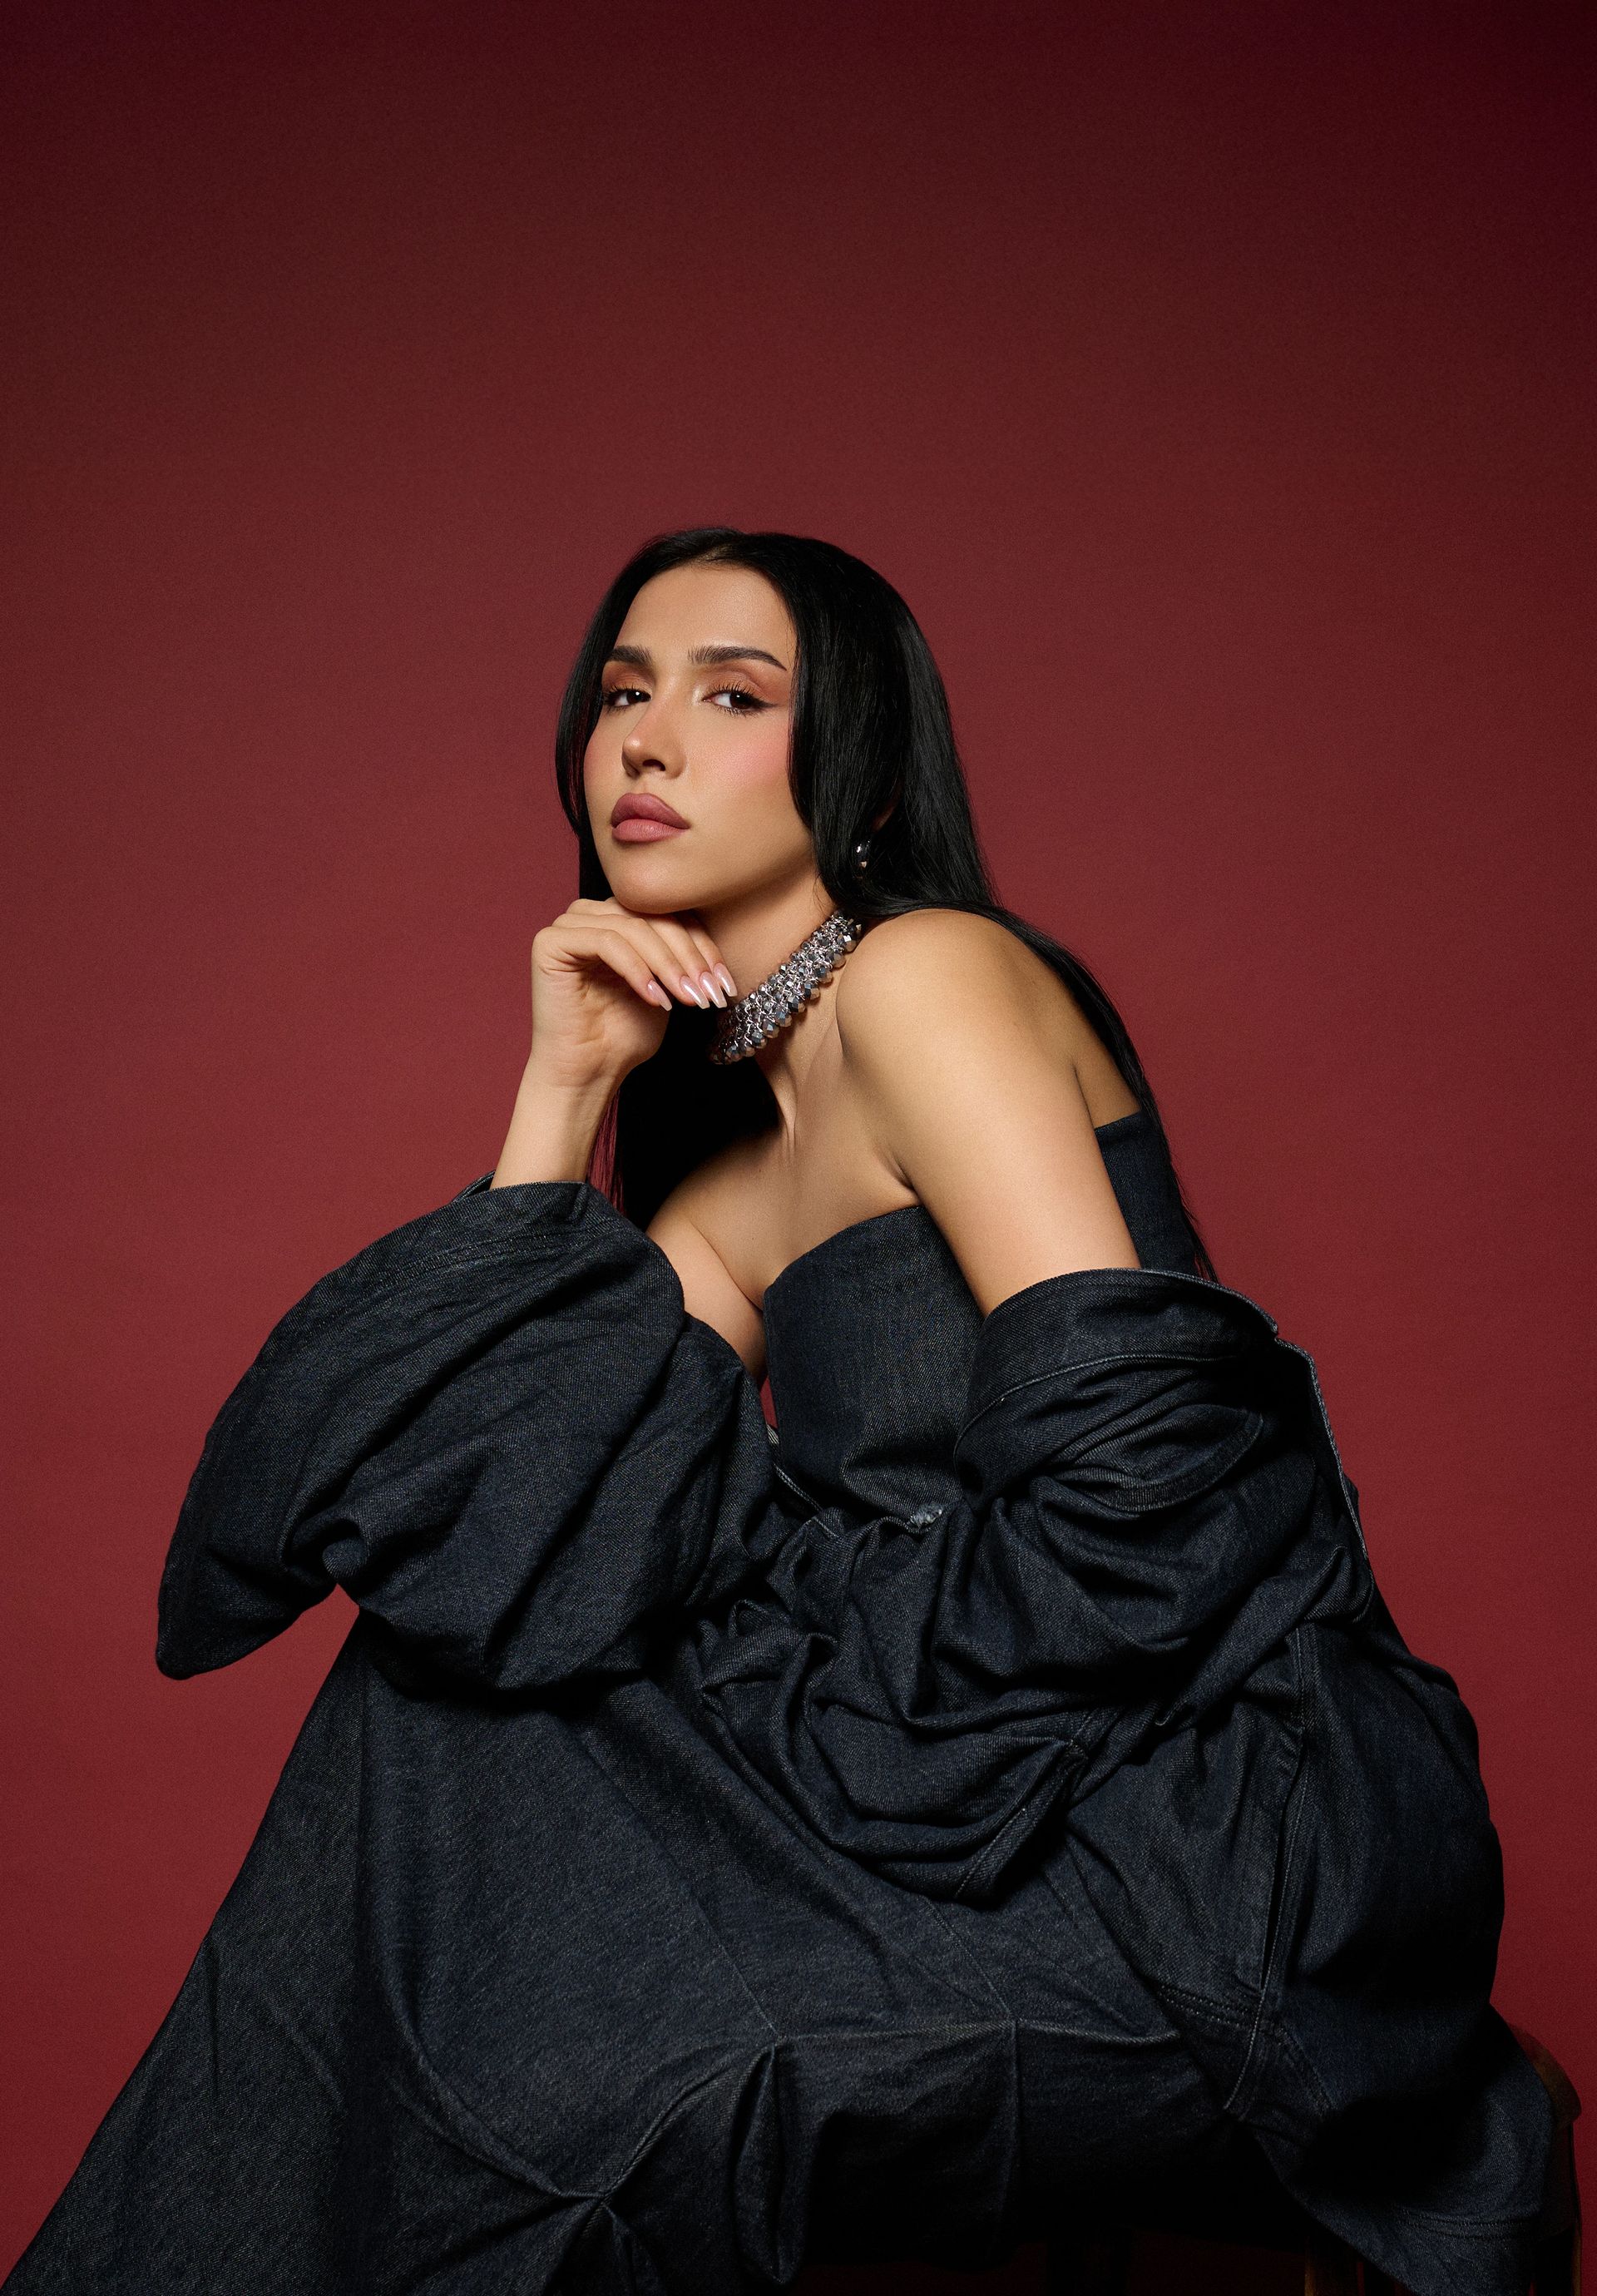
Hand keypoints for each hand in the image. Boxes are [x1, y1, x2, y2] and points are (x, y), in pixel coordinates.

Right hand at [525, 896, 737, 1097]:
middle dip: (689, 956)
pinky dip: (637, 969)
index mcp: (620, 918)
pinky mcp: (551, 942)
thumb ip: (684, 957)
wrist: (588, 1072)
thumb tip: (725, 943)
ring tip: (688, 999)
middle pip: (653, 917)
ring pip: (633, 927)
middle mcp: (592, 914)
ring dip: (667, 964)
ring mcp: (569, 925)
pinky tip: (656, 999)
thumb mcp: (668, 988)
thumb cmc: (624, 1035)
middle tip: (710, 991)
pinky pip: (605, 942)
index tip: (725, 982)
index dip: (702, 946)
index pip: (670, 914)